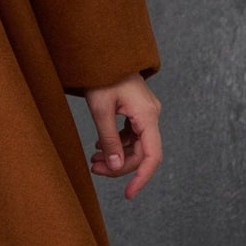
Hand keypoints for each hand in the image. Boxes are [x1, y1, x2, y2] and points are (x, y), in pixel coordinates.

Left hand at [84, 75, 162, 199]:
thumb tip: (116, 167)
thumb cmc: (101, 76)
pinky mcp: (137, 112)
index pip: (152, 156)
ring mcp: (145, 114)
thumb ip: (109, 139)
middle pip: (141, 153)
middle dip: (119, 166)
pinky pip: (131, 136)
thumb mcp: (100, 109)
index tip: (128, 194)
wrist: (103, 52)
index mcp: (147, 116)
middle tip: (93, 168)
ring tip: (93, 160)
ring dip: (116, 156)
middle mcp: (151, 116)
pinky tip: (99, 147)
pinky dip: (116, 144)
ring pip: (135, 146)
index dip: (141, 178)